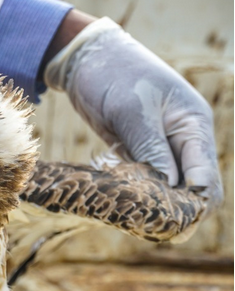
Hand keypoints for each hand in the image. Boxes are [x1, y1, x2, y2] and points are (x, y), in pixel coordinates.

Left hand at [45, 16, 222, 207]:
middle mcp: (183, 138)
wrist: (86, 59)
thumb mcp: (132, 111)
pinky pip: (144, 179)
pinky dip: (134, 191)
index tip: (174, 222)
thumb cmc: (113, 75)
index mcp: (193, 124)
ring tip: (136, 221)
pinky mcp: (137, 150)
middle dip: (177, 210)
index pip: (205, 175)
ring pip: (166, 187)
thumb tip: (169, 186)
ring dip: (153, 203)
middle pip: (191, 188)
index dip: (194, 203)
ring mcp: (160, 145)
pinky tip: (118, 202)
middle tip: (156, 231)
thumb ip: (150, 148)